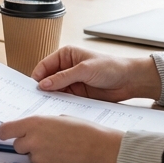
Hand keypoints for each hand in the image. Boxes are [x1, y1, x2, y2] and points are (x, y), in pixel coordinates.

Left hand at [0, 116, 122, 162]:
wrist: (102, 149)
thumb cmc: (84, 131)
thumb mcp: (59, 119)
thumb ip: (40, 124)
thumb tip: (29, 129)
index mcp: (34, 123)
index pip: (5, 130)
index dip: (4, 133)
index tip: (3, 135)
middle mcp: (32, 140)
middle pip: (17, 145)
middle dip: (26, 144)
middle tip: (44, 142)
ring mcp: (39, 157)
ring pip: (31, 157)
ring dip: (39, 154)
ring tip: (60, 150)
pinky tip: (64, 159)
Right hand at [32, 45, 161, 101]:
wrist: (130, 80)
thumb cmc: (111, 67)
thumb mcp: (84, 70)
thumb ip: (63, 77)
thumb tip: (44, 84)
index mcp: (66, 55)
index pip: (45, 65)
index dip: (38, 76)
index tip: (33, 88)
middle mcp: (66, 67)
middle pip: (48, 78)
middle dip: (43, 88)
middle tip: (37, 98)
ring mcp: (72, 81)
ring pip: (55, 90)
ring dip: (52, 97)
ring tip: (46, 105)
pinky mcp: (78, 93)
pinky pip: (65, 98)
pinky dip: (61, 102)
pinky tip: (58, 107)